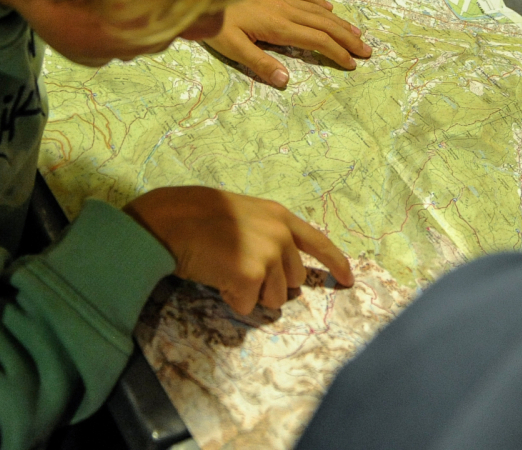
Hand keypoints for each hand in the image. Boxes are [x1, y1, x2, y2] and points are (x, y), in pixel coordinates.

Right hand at [124, 186, 353, 314]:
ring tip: (225, 270)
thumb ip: (267, 233)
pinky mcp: (252, 276)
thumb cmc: (199, 216)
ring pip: (274, 298)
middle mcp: (280, 234)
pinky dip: (232, 300)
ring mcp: (268, 254)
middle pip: (293, 280)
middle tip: (237, 267)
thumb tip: (281, 270)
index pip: (318, 242)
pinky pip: (248, 306)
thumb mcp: (244, 215)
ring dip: (252, 293)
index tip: (349, 279)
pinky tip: (217, 278)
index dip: (336, 263)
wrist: (172, 221)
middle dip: (270, 283)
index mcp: (279, 216)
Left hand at [204, 0, 369, 87]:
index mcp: (278, 27)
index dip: (336, 52)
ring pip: (317, 11)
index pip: (316, 41)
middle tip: (367, 51)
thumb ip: (260, 63)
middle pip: (324, 25)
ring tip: (356, 33)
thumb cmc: (213, 22)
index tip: (352, 64)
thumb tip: (286, 81)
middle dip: (347, 39)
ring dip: (340, 23)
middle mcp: (285, 10)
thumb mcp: (232, 47)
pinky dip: (319, 3)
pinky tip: (328, 8)